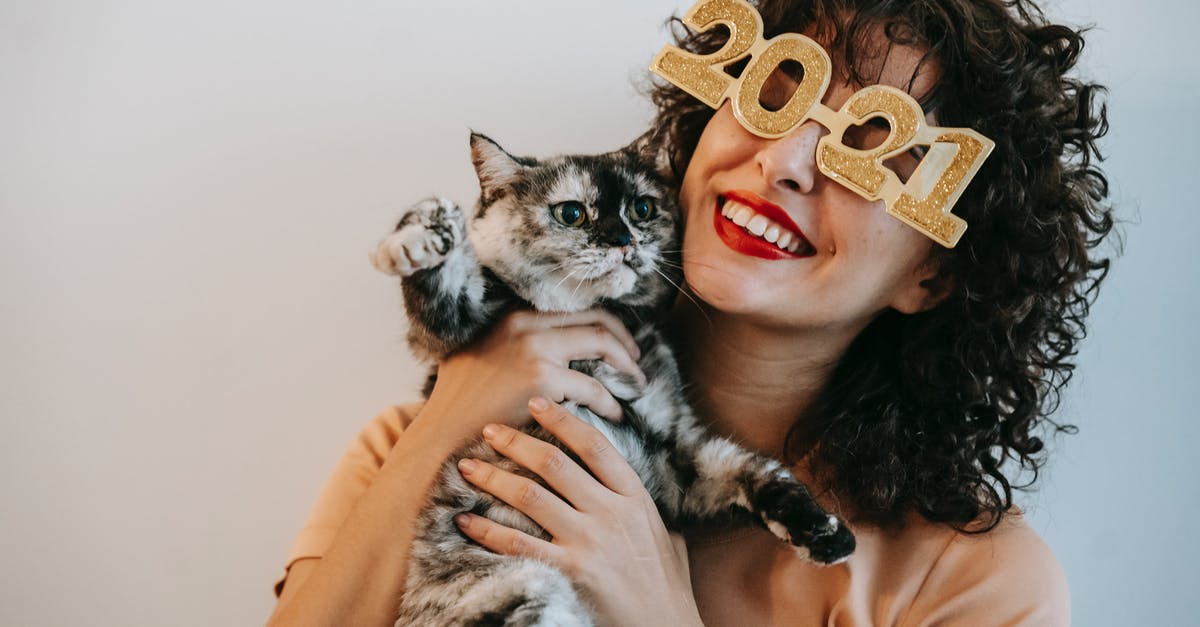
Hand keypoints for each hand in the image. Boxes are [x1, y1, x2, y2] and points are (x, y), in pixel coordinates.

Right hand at [420, 310, 644, 435]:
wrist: (440, 437)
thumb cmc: (459, 408)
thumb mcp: (479, 358)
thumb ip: (512, 346)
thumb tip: (552, 350)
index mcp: (512, 316)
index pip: (574, 308)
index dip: (605, 324)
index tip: (620, 343)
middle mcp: (524, 324)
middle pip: (595, 319)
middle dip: (624, 342)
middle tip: (636, 364)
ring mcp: (533, 349)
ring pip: (601, 345)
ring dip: (626, 368)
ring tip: (635, 387)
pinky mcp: (541, 379)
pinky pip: (593, 388)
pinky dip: (610, 402)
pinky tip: (614, 415)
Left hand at [453, 398, 703, 626]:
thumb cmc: (665, 586)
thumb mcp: (666, 536)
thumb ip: (643, 508)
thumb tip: (624, 486)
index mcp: (635, 498)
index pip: (595, 446)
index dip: (563, 420)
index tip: (537, 403)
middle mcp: (612, 514)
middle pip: (555, 464)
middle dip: (516, 442)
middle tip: (488, 428)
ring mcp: (590, 543)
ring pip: (530, 496)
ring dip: (493, 478)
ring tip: (466, 466)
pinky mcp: (570, 573)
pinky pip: (518, 545)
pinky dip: (487, 530)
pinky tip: (465, 521)